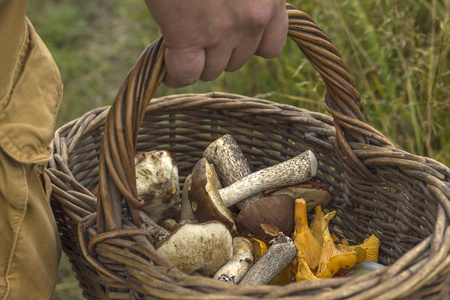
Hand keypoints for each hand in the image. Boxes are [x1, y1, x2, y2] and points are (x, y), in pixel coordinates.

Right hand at [144, 0, 287, 87]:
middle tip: (201, 35)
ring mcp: (222, 29)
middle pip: (237, 60)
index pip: (271, 48)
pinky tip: (168, 70)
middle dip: (220, 51)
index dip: (250, 46)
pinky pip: (184, 72)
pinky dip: (176, 75)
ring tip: (184, 46)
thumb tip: (231, 10)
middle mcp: (252, 18)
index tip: (233, 38)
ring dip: (198, 62)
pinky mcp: (187, 33)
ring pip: (212, 69)